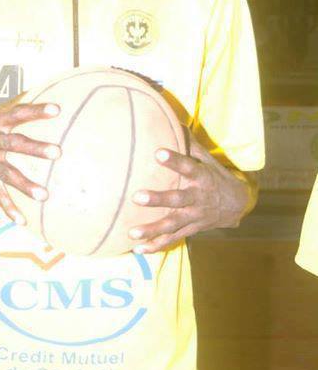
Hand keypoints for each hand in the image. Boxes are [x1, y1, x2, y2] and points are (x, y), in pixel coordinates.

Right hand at [0, 100, 60, 223]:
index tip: (57, 109)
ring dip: (26, 185)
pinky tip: (22, 220)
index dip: (36, 110)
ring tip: (44, 195)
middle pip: (15, 144)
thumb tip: (37, 89)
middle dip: (36, 148)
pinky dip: (8, 208)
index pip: (18, 113)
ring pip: (7, 174)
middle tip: (57, 152)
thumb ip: (13, 106)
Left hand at [129, 136, 253, 253]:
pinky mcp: (191, 229)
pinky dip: (156, 245)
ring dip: (152, 229)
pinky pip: (173, 239)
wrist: (238, 204)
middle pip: (177, 200)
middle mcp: (198, 199)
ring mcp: (195, 217)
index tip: (158, 152)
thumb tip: (172, 120)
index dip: (174, 160)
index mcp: (202, 177)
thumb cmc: (215, 176)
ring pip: (172, 224)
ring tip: (132, 232)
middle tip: (137, 196)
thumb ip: (189, 144)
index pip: (188, 167)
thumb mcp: (208, 159)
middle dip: (157, 199)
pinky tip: (138, 249)